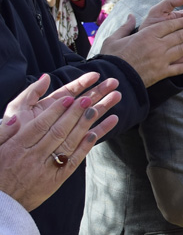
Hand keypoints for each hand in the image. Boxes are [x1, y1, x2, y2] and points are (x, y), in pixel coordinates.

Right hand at [0, 75, 120, 210]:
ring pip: (68, 143)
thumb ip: (2, 132)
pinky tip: (95, 133)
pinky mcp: (56, 180)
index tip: (68, 98)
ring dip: (84, 126)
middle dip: (74, 114)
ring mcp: (46, 169)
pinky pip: (73, 161)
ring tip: (96, 110)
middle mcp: (33, 157)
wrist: (1, 205)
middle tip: (88, 99)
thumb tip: (15, 118)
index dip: (55, 111)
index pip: (39, 125)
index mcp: (17, 147)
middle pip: (57, 131)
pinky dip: (84, 147)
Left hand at [5, 72, 121, 136]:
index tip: (96, 75)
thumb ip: (32, 92)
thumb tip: (46, 77)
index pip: (70, 90)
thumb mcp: (18, 108)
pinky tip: (113, 119)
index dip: (83, 82)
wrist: (11, 159)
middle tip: (115, 83)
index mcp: (50, 106)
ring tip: (117, 96)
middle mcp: (62, 116)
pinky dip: (102, 127)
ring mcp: (69, 130)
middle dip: (99, 91)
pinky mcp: (73, 145)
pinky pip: (90, 135)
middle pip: (84, 101)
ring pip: (90, 115)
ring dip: (104, 105)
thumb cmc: (12, 132)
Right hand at [97, 0, 182, 87]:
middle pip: (180, 35)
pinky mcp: (162, 73)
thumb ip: (125, 26)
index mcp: (146, 35)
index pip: (169, 25)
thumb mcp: (115, 38)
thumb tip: (130, 16)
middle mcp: (157, 46)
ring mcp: (161, 60)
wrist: (115, 77)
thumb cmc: (112, 57)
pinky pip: (180, 68)